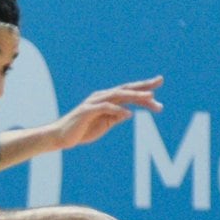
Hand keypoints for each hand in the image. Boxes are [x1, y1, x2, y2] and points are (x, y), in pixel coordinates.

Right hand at [45, 76, 163, 153]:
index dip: (143, 88)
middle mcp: (101, 97)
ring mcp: (93, 103)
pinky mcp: (87, 111)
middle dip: (143, 86)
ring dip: (134, 95)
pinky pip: (105, 108)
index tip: (159, 84)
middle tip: (159, 81)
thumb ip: (115, 117)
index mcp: (106, 99)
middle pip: (126, 89)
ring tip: (149, 97)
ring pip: (118, 95)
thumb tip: (129, 112)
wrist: (60, 137)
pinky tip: (128, 113)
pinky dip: (118, 110)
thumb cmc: (81, 131)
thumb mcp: (103, 124)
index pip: (128, 91)